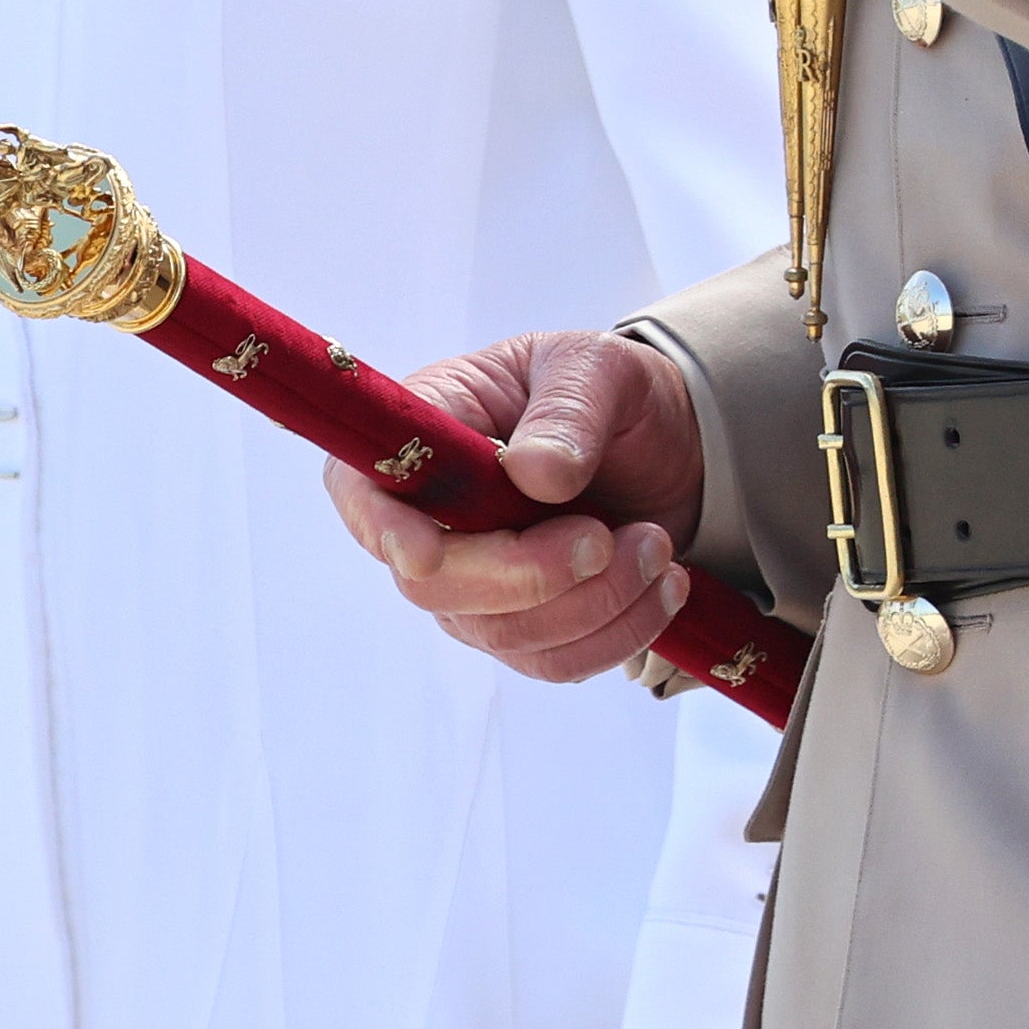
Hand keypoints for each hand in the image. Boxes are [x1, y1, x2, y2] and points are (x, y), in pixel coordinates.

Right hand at [322, 325, 712, 686]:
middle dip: (529, 576)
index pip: (363, 491)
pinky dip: (618, 633)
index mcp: (425, 432)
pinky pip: (554, 662)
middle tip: (609, 538)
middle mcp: (430, 519)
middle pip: (434, 585)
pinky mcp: (523, 626)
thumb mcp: (599, 367)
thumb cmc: (608, 391)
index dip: (381, 530)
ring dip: (594, 603)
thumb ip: (569, 409)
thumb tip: (534, 473)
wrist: (665, 443)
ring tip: (657, 545)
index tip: (427, 553)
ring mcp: (472, 583)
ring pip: (503, 634)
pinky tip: (663, 586)